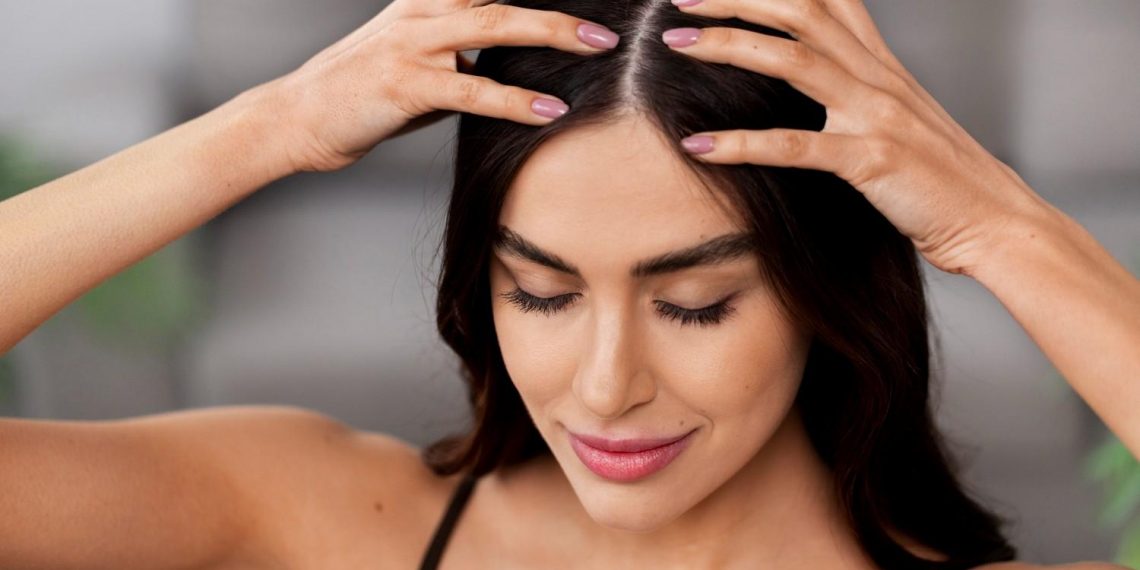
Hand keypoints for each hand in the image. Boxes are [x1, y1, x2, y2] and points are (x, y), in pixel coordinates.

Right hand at [258, 0, 619, 173]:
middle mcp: (420, 11)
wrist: (297, 118)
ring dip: (551, 33)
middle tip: (605, 21)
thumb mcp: (418, 68)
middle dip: (557, 9)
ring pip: (493, 28)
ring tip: (597, 47)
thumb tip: (514, 74)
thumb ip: (463, 61)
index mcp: (425, 2)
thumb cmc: (363, 97)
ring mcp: (412, 44)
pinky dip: (515, 101)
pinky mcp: (405, 83)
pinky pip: (472, 88)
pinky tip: (547, 111)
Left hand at [663, 0, 1055, 276]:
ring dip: (728, 45)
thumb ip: (860, 95)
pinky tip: (698, 145)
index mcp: (883, 66)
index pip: (828, 0)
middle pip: (802, 11)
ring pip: (793, 59)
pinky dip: (741, 142)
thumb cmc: (944, 182)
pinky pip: (796, 145)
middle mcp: (879, 77)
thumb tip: (814, 87)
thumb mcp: (902, 121)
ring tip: (676, 44)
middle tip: (680, 1)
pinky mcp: (872, 160)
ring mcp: (877, 115)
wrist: (998, 222)